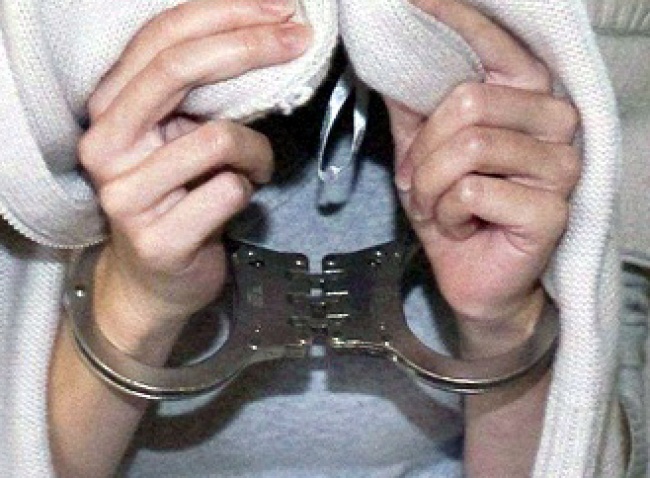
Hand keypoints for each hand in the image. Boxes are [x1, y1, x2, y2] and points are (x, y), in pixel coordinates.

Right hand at [78, 0, 310, 356]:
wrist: (157, 279)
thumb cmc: (178, 198)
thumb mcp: (179, 136)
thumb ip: (199, 94)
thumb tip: (266, 37)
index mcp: (110, 109)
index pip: (162, 39)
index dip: (226, 15)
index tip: (282, 10)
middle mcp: (106, 146)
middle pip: (178, 69)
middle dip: (250, 46)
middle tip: (299, 41)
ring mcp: (126, 196)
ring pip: (218, 138)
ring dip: (256, 151)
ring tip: (255, 168)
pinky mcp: (158, 240)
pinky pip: (230, 191)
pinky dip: (249, 189)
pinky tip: (240, 200)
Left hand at [386, 0, 579, 351]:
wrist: (472, 275)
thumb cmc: (455, 211)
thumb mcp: (424, 151)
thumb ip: (414, 105)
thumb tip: (389, 54)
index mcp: (526, 98)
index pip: (493, 44)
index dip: (453, 20)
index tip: (412, 0)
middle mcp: (555, 123)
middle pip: (468, 101)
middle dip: (425, 150)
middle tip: (423, 179)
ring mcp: (561, 167)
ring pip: (467, 147)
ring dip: (431, 186)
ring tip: (441, 207)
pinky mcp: (552, 210)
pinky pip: (470, 192)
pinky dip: (446, 214)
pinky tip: (462, 227)